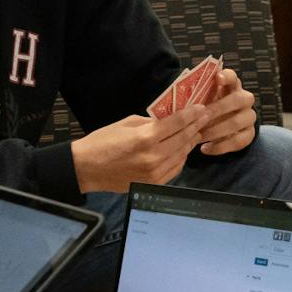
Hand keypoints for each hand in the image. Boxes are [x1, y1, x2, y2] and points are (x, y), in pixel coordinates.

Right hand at [71, 105, 205, 193]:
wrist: (86, 169)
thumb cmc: (102, 141)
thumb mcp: (126, 123)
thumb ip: (150, 122)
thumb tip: (169, 120)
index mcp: (145, 138)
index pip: (177, 123)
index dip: (192, 114)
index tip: (201, 108)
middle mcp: (153, 157)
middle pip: (183, 139)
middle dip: (196, 126)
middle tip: (205, 117)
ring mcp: (155, 173)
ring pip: (182, 155)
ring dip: (190, 142)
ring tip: (196, 132)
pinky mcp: (153, 184)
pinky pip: (175, 169)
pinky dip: (181, 158)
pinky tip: (182, 149)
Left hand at [196, 68, 256, 155]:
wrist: (222, 128)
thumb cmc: (208, 110)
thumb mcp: (204, 102)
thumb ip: (198, 99)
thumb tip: (182, 105)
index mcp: (231, 86)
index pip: (233, 76)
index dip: (226, 76)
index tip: (217, 78)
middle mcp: (244, 99)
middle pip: (237, 100)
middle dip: (218, 109)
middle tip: (200, 117)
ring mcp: (249, 117)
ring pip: (236, 122)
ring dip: (215, 130)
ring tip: (199, 137)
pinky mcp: (249, 134)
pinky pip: (237, 141)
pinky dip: (219, 147)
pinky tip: (204, 149)